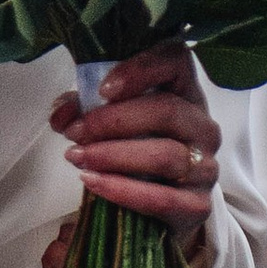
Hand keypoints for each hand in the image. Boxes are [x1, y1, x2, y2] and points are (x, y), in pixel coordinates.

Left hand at [47, 45, 219, 257]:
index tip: (103, 88)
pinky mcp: (198, 205)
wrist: (162, 205)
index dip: (141, 70)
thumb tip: (61, 115)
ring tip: (78, 157)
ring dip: (113, 155)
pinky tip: (94, 183)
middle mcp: (202, 126)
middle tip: (76, 131)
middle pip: (167, 110)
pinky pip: (162, 198)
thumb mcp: (112, 121)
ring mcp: (205, 166)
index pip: (176, 62)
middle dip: (113, 121)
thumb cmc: (137, 150)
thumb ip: (85, 108)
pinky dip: (123, 191)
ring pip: (164, 155)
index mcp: (185, 93)